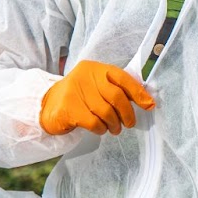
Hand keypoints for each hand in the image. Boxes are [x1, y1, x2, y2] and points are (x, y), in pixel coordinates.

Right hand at [40, 60, 155, 136]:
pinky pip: (94, 122)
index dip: (138, 92)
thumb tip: (146, 101)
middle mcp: (85, 76)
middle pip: (116, 96)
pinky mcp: (68, 108)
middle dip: (127, 113)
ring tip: (114, 128)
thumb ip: (117, 90)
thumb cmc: (79, 97)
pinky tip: (99, 129)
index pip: (122, 78)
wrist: (47, 106)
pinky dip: (101, 129)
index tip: (149, 105)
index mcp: (95, 68)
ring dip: (114, 124)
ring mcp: (75, 91)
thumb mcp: (97, 87)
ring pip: (106, 112)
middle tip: (129, 123)